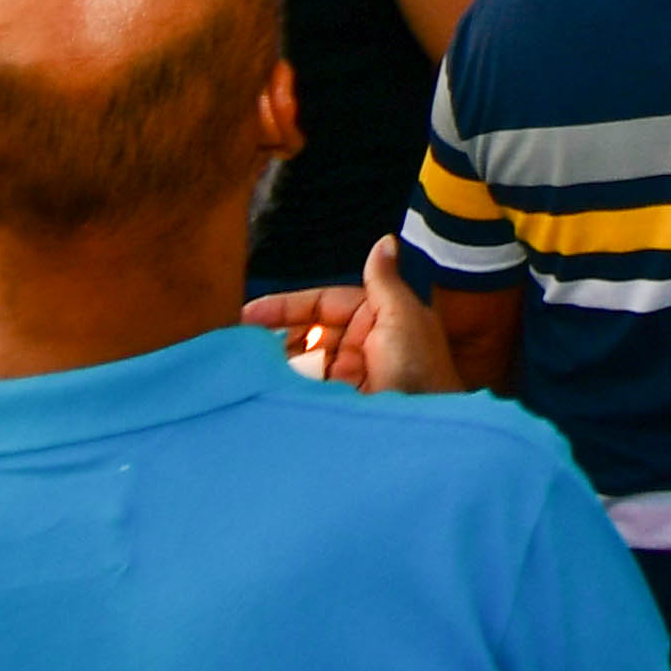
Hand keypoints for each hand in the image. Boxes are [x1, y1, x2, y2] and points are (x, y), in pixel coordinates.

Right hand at [242, 238, 464, 393]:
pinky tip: (268, 388)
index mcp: (378, 316)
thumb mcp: (402, 317)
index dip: (287, 307)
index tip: (249, 314)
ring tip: (250, 366)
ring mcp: (352, 376)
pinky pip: (309, 389)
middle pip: (310, 332)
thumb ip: (384, 280)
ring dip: (280, 362)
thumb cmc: (420, 370)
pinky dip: (289, 387)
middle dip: (278, 335)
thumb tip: (385, 241)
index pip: (323, 303)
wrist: (427, 429)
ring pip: (305, 361)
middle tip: (243, 344)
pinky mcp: (343, 403)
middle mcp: (363, 344)